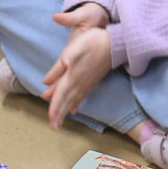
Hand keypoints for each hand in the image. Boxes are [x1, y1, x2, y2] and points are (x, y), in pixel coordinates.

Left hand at [41, 3, 113, 128]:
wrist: (117, 43)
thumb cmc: (96, 41)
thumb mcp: (77, 46)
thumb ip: (65, 59)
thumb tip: (55, 71)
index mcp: (74, 75)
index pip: (62, 93)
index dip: (55, 106)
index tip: (50, 118)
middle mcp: (80, 82)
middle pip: (67, 101)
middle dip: (59, 114)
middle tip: (53, 127)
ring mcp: (87, 83)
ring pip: (74, 100)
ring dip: (65, 112)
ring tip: (59, 123)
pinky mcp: (92, 81)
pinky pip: (82, 96)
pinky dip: (76, 104)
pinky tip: (73, 110)